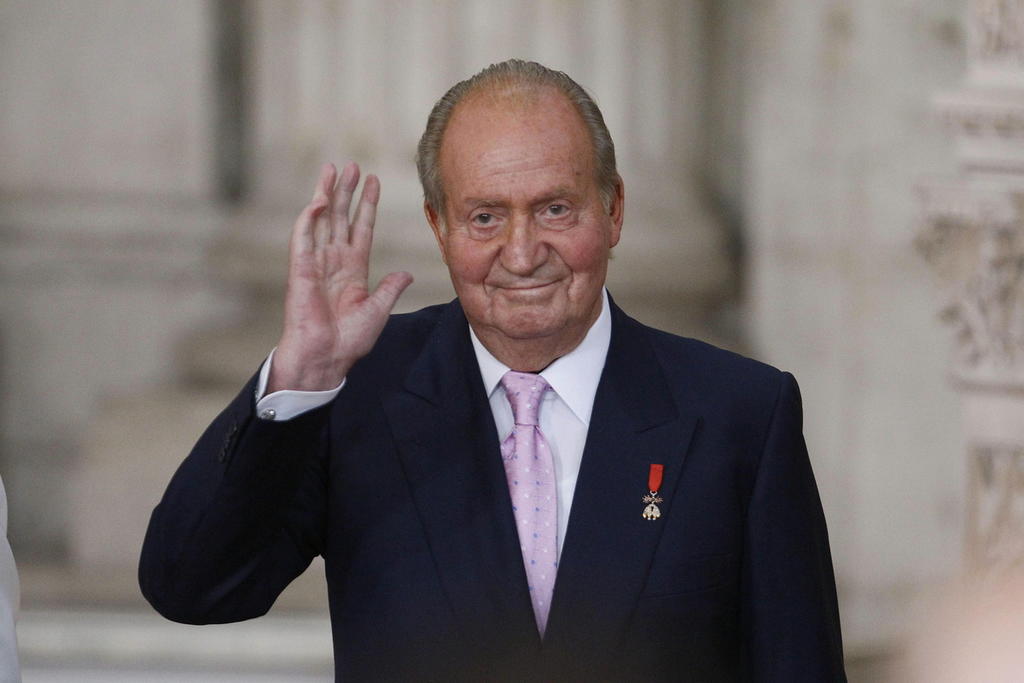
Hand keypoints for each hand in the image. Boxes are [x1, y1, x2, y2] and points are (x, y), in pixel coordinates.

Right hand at [267, 162, 412, 391]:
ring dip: (327, 194)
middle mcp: (334, 262)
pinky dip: (310, 219)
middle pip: (341, 218)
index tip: (373, 181)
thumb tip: (406, 273)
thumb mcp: (378, 310)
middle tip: (352, 165)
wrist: (326, 358)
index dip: (367, 205)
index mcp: (353, 270)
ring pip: (322, 221)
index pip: (362, 228)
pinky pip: (303, 239)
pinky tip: (319, 201)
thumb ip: (390, 288)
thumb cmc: (349, 340)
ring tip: (333, 170)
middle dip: (347, 191)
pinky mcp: (301, 270)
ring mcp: (316, 263)